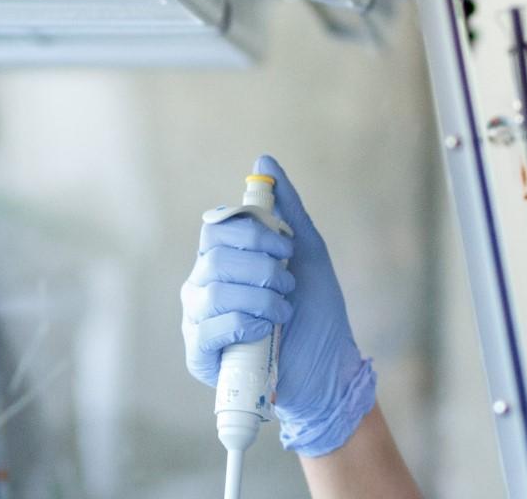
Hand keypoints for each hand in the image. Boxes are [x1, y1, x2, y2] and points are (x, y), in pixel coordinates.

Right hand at [180, 154, 377, 456]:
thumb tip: (264, 160)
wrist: (328, 366)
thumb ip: (285, 208)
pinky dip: (245, 323)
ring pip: (212, 292)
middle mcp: (203, 286)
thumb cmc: (316, 310)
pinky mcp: (200, 355)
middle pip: (214, 258)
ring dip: (260, 297)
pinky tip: (265, 329)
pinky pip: (210, 328)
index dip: (252, 234)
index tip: (286, 246)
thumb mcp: (307, 252)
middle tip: (288, 283)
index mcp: (224, 259)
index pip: (216, 229)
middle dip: (262, 268)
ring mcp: (198, 321)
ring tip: (283, 309)